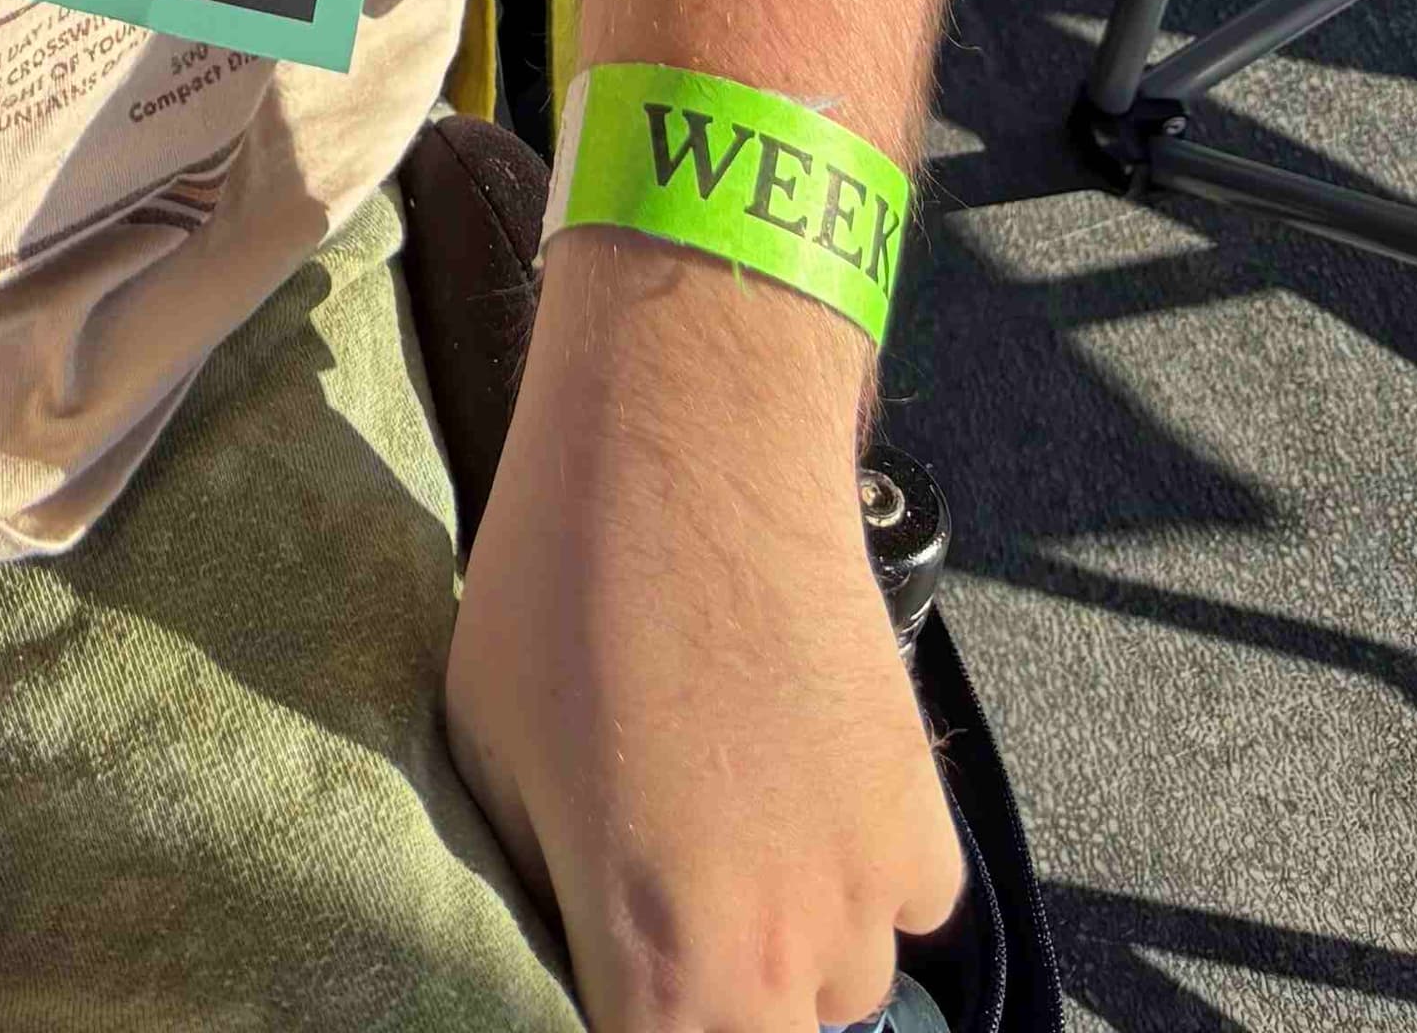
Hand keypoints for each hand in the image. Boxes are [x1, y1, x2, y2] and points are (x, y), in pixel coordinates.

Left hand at [443, 256, 960, 1032]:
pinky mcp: (930, 824)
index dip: (624, 1016)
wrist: (695, 441)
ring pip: (834, 987)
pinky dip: (855, 871)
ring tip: (717, 812)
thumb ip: (536, 905)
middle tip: (659, 896)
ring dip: (783, 939)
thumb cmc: (563, 584)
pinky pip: (897, 906)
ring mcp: (872, 900)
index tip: (612, 963)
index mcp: (666, 977)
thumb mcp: (485, 761)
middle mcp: (788, 967)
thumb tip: (554, 955)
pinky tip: (792, 776)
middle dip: (709, 996)